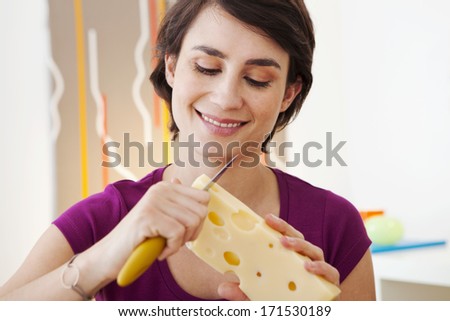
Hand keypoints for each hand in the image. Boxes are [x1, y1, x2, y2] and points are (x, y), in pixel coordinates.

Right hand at [92, 178, 209, 278]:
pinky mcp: (148, 216)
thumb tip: (205, 192)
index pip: (204, 198)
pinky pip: (178, 234)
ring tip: (164, 245)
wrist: (110, 254)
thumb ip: (180, 204)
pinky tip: (158, 251)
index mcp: (166, 187)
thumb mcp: (164, 218)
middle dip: (192, 233)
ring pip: (191, 223)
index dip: (199, 220)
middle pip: (201, 211)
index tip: (184, 231)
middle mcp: (160, 190)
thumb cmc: (141, 239)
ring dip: (181, 242)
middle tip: (173, 241)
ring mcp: (154, 202)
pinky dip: (171, 249)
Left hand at [218, 213, 339, 300]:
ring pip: (313, 251)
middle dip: (285, 229)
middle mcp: (305, 261)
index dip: (276, 226)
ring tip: (285, 243)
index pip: (283, 238)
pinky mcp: (330, 284)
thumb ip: (242, 293)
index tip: (265, 218)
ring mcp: (319, 271)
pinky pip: (329, 272)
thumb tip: (222, 287)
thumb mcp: (258, 299)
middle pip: (298, 239)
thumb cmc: (283, 304)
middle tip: (271, 223)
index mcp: (289, 259)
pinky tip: (308, 267)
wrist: (304, 316)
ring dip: (300, 245)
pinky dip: (320, 268)